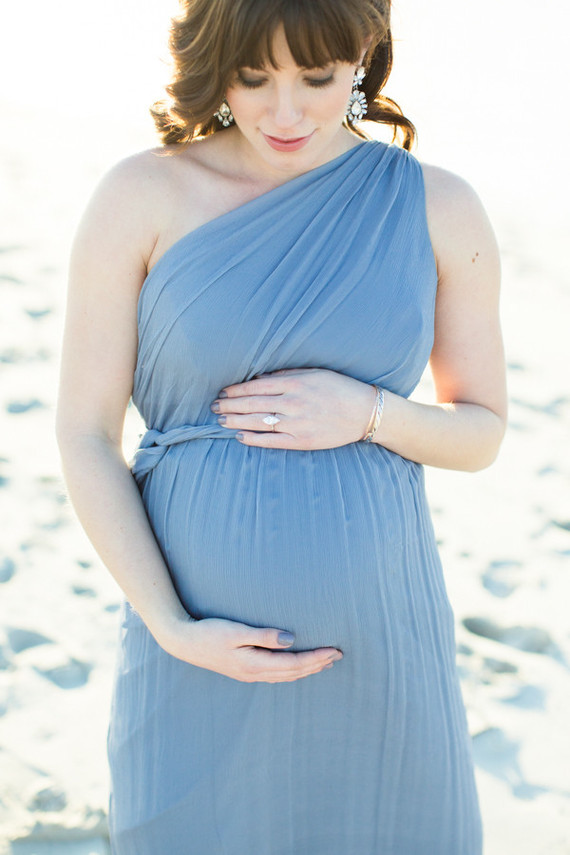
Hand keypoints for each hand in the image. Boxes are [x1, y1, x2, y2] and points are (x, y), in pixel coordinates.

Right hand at [161, 615, 342, 682]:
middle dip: (317, 665)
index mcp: (254, 664)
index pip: (294, 664)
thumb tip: (291, 640)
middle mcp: (254, 673)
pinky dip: (293, 670)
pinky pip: (276, 674)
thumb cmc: (209, 632)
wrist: (183, 642)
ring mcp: (249, 674)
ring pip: (286, 676)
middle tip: (338, 656)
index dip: (317, 658)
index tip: (335, 650)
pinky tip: (296, 666)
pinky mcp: (244, 670)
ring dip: (307, 670)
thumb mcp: (236, 631)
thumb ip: (264, 636)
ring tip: (324, 663)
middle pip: (294, 672)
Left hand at [210, 368, 376, 449]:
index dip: (236, 390)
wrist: (365, 412)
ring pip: (258, 422)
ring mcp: (297, 423)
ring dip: (236, 421)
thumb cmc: (340, 388)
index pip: (256, 386)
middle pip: (253, 404)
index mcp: (295, 384)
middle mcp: (293, 403)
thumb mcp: (315, 373)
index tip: (223, 392)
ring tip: (220, 421)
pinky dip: (254, 439)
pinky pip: (272, 440)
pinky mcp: (302, 440)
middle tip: (214, 407)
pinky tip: (239, 436)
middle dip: (230, 406)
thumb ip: (287, 375)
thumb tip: (261, 378)